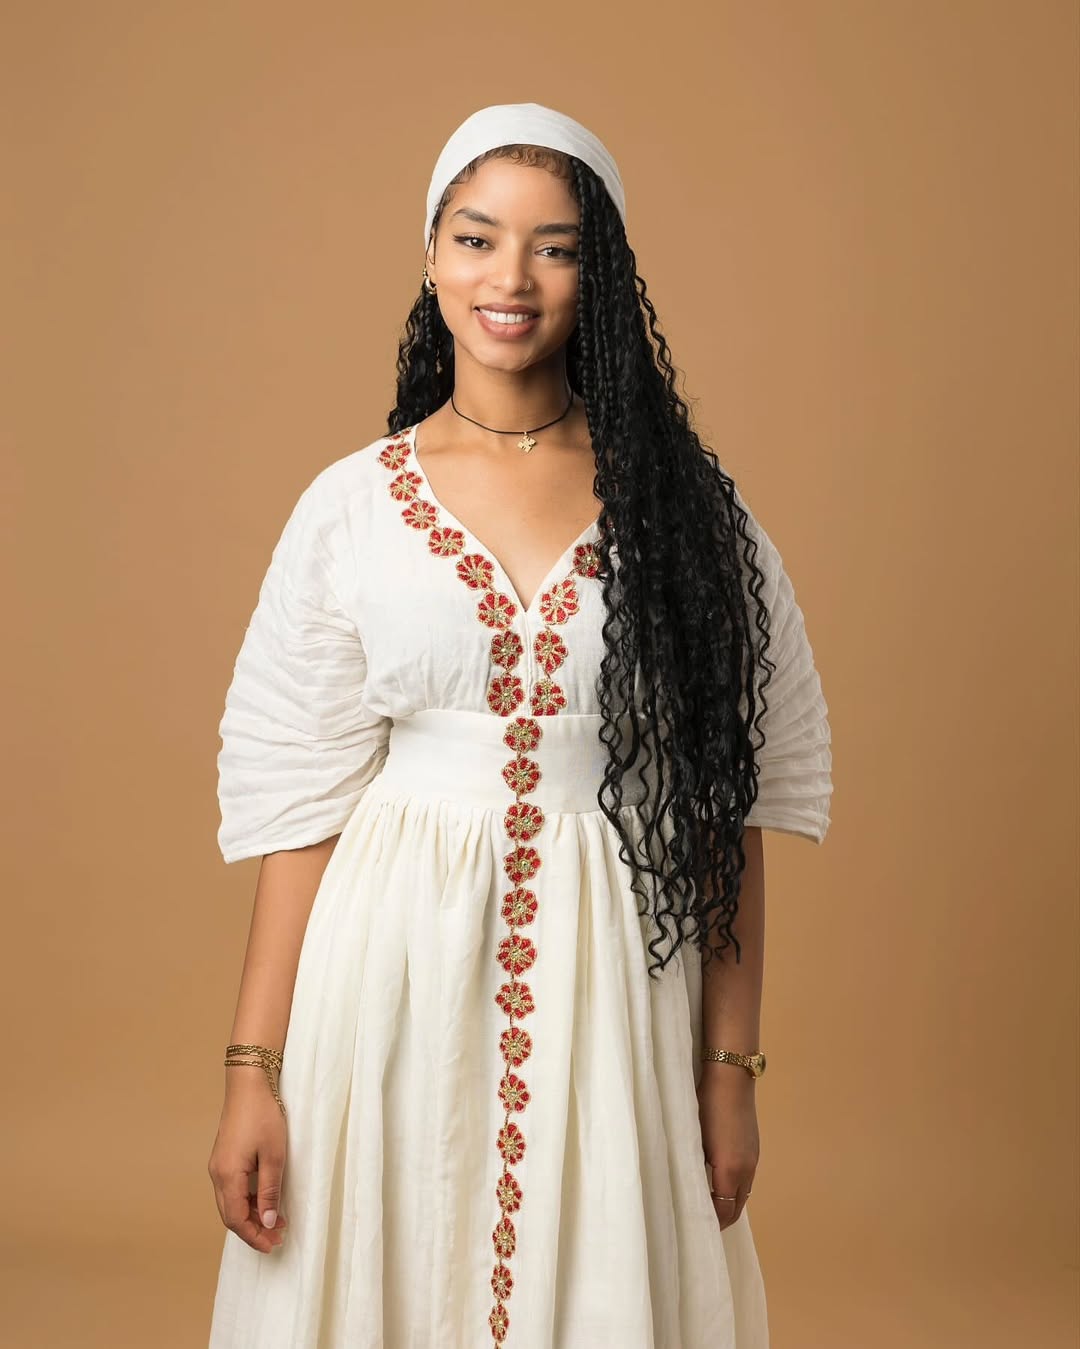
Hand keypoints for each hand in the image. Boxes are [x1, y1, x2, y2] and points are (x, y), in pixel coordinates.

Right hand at [208, 1075, 288, 1253]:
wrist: (249, 1083)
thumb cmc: (263, 1116)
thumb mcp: (274, 1156)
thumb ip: (270, 1191)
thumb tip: (269, 1222)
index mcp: (227, 1176)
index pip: (236, 1220)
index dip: (254, 1236)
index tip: (273, 1245)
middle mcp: (217, 1174)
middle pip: (231, 1215)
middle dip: (253, 1230)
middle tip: (278, 1237)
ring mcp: (218, 1165)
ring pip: (231, 1203)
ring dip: (251, 1215)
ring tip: (276, 1221)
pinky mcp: (224, 1157)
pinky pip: (232, 1189)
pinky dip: (247, 1200)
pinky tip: (264, 1200)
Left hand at [696, 1067, 759, 1230]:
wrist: (731, 1076)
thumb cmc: (707, 1105)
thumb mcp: (696, 1139)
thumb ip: (696, 1168)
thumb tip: (690, 1188)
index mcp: (731, 1170)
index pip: (724, 1212)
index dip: (711, 1224)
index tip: (696, 1229)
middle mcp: (747, 1169)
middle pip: (737, 1207)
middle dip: (722, 1219)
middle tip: (701, 1224)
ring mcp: (754, 1157)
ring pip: (743, 1193)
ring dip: (729, 1203)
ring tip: (709, 1205)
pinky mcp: (754, 1147)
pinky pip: (746, 1178)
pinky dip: (735, 1188)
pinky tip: (720, 1182)